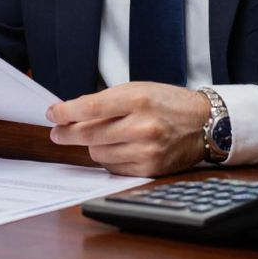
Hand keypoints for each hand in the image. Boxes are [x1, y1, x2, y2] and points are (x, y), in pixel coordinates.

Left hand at [46, 82, 211, 176]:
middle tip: (58, 132)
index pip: (90, 108)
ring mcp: (146, 150)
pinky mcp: (149, 169)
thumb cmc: (168, 103)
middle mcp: (142, 126)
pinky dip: (107, 158)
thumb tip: (71, 113)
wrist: (204, 124)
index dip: (65, 112)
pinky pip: (112, 167)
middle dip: (68, 133)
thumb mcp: (138, 90)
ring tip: (100, 137)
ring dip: (91, 146)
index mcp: (137, 99)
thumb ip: (105, 101)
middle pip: (88, 134)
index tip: (52, 114)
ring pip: (97, 153)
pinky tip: (115, 148)